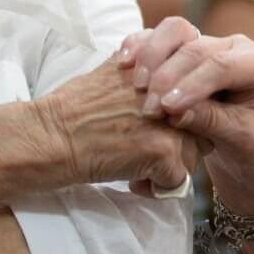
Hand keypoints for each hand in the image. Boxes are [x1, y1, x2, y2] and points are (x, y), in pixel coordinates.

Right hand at [36, 56, 200, 192]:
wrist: (51, 136)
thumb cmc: (74, 107)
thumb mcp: (117, 71)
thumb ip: (149, 71)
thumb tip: (175, 80)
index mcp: (161, 67)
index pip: (199, 91)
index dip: (187, 114)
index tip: (171, 126)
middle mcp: (170, 89)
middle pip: (202, 123)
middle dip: (182, 139)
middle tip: (149, 147)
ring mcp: (169, 120)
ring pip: (193, 154)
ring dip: (170, 165)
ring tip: (136, 163)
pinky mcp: (163, 150)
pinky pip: (178, 180)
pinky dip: (156, 186)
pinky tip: (131, 178)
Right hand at [120, 18, 253, 210]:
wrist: (244, 136)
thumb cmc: (248, 140)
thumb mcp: (237, 137)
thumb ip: (210, 122)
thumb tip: (175, 114)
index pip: (223, 66)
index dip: (193, 84)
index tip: (167, 108)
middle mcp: (233, 45)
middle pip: (196, 49)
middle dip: (169, 76)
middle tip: (149, 107)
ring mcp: (207, 41)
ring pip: (176, 31)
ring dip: (152, 55)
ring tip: (137, 85)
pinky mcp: (184, 44)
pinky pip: (159, 35)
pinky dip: (141, 45)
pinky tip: (123, 62)